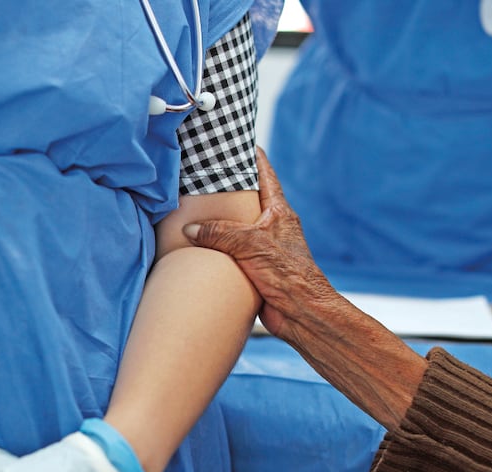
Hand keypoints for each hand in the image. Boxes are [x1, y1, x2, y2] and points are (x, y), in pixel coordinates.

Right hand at [183, 147, 334, 341]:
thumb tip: (190, 229)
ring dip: (216, 219)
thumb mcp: (250, 245)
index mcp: (278, 210)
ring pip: (235, 225)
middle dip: (224, 186)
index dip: (248, 153)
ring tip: (191, 207)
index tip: (231, 139)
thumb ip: (218, 232)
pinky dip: (214, 246)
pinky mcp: (253, 267)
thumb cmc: (287, 275)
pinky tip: (196, 246)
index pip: (263, 171)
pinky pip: (229, 250)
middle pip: (245, 196)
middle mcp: (271, 224)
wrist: (301, 313)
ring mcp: (262, 246)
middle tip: (199, 173)